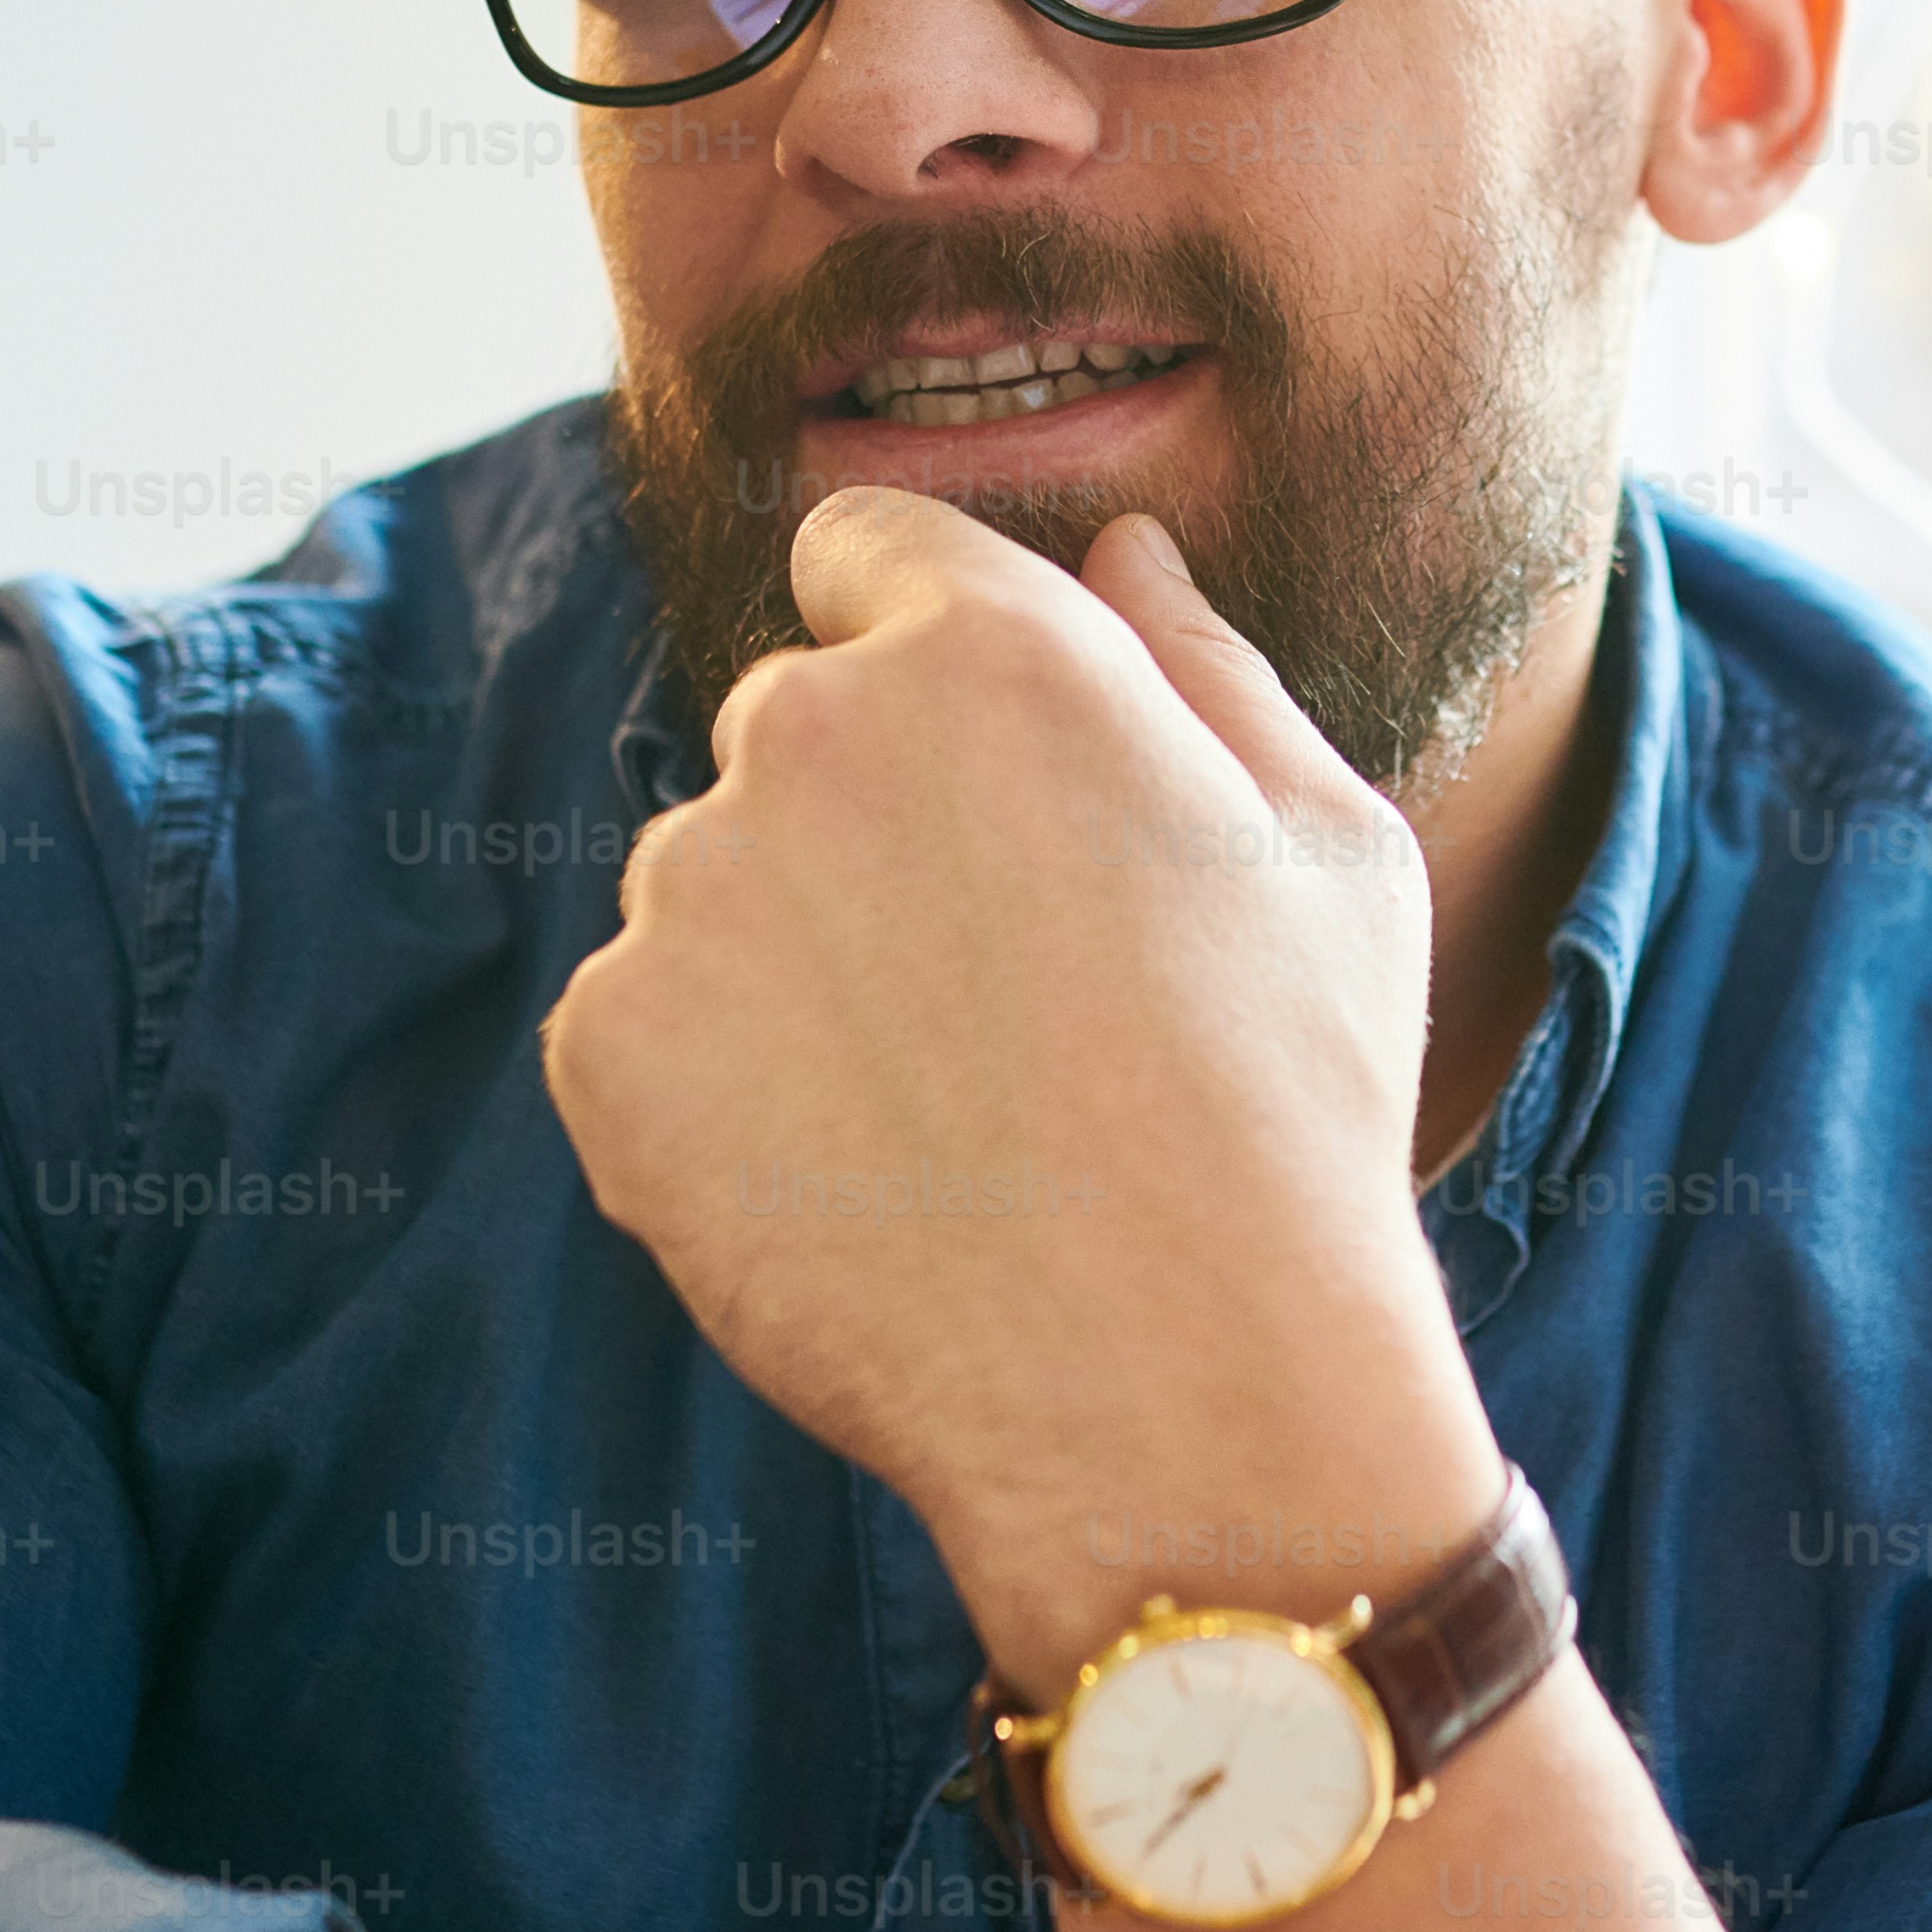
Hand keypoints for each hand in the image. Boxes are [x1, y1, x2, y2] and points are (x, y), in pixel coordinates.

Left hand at [540, 494, 1497, 1688]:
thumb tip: (1122, 550)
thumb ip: (1204, 664)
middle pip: (795, 730)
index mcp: (991, 654)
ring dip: (793, 964)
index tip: (970, 765)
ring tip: (943, 1113)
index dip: (913, 637)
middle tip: (1003, 996)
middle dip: (873, 824)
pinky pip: (642, 1028)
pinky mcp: (607, 1049)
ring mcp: (688, 894)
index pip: (863, 546)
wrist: (1180, 1386)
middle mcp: (810, 735)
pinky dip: (718, 1094)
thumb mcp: (1325, 846)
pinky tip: (856, 1180)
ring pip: (715, 889)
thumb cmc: (1291, 1108)